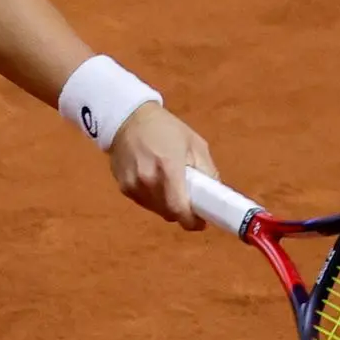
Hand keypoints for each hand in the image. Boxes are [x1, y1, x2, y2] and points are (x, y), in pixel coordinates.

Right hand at [109, 104, 216, 230]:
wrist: (127, 118)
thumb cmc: (165, 128)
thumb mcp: (194, 143)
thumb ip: (207, 171)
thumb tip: (215, 194)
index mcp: (169, 167)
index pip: (180, 209)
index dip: (193, 221)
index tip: (201, 221)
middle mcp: (148, 180)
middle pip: (169, 213)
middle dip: (182, 212)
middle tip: (190, 201)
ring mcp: (133, 185)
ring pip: (157, 210)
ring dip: (167, 206)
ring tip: (171, 187)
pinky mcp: (123, 188)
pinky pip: (144, 203)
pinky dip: (153, 199)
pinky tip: (154, 181)